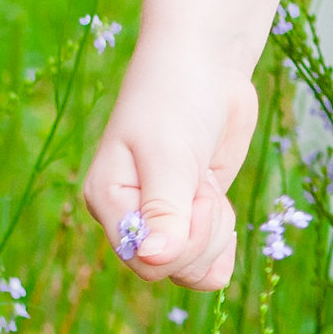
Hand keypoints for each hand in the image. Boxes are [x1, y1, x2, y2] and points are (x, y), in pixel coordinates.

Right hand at [81, 41, 259, 290]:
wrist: (207, 65)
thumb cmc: (177, 98)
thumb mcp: (170, 153)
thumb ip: (164, 209)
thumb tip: (154, 260)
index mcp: (109, 201)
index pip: (143, 261)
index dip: (181, 242)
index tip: (194, 196)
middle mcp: (132, 217)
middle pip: (171, 268)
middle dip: (202, 232)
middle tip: (202, 182)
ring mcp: (164, 219)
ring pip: (193, 267)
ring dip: (215, 232)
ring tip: (207, 185)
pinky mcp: (192, 214)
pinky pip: (208, 259)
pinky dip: (223, 241)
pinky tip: (221, 208)